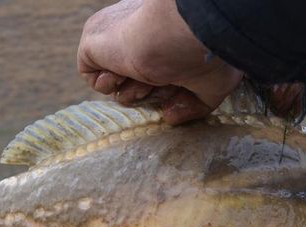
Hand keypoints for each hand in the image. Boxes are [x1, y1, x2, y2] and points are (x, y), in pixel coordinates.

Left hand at [77, 0, 241, 124]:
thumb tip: (170, 116)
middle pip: (138, 78)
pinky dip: (109, 85)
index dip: (169, 85)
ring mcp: (113, 36)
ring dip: (133, 90)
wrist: (183, 31)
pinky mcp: (92, 43)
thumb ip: (194, 103)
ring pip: (118, 81)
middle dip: (151, 89)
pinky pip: (93, 78)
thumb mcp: (213, 82)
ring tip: (145, 74)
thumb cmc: (206, 51)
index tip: (179, 84)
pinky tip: (123, 71)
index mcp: (163, 32)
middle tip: (163, 79)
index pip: (157, 67)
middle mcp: (137, 32)